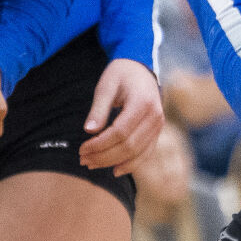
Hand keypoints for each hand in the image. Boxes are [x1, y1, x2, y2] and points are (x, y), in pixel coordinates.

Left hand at [79, 58, 163, 174]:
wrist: (142, 70)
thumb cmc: (121, 74)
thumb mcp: (106, 85)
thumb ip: (98, 108)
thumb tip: (89, 131)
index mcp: (142, 102)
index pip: (120, 132)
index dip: (100, 144)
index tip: (82, 148)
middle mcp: (155, 116)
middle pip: (129, 146)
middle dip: (104, 156)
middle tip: (83, 160)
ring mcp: (158, 125)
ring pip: (137, 153)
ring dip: (113, 162)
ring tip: (92, 164)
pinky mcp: (157, 132)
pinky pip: (146, 153)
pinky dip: (132, 165)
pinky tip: (115, 171)